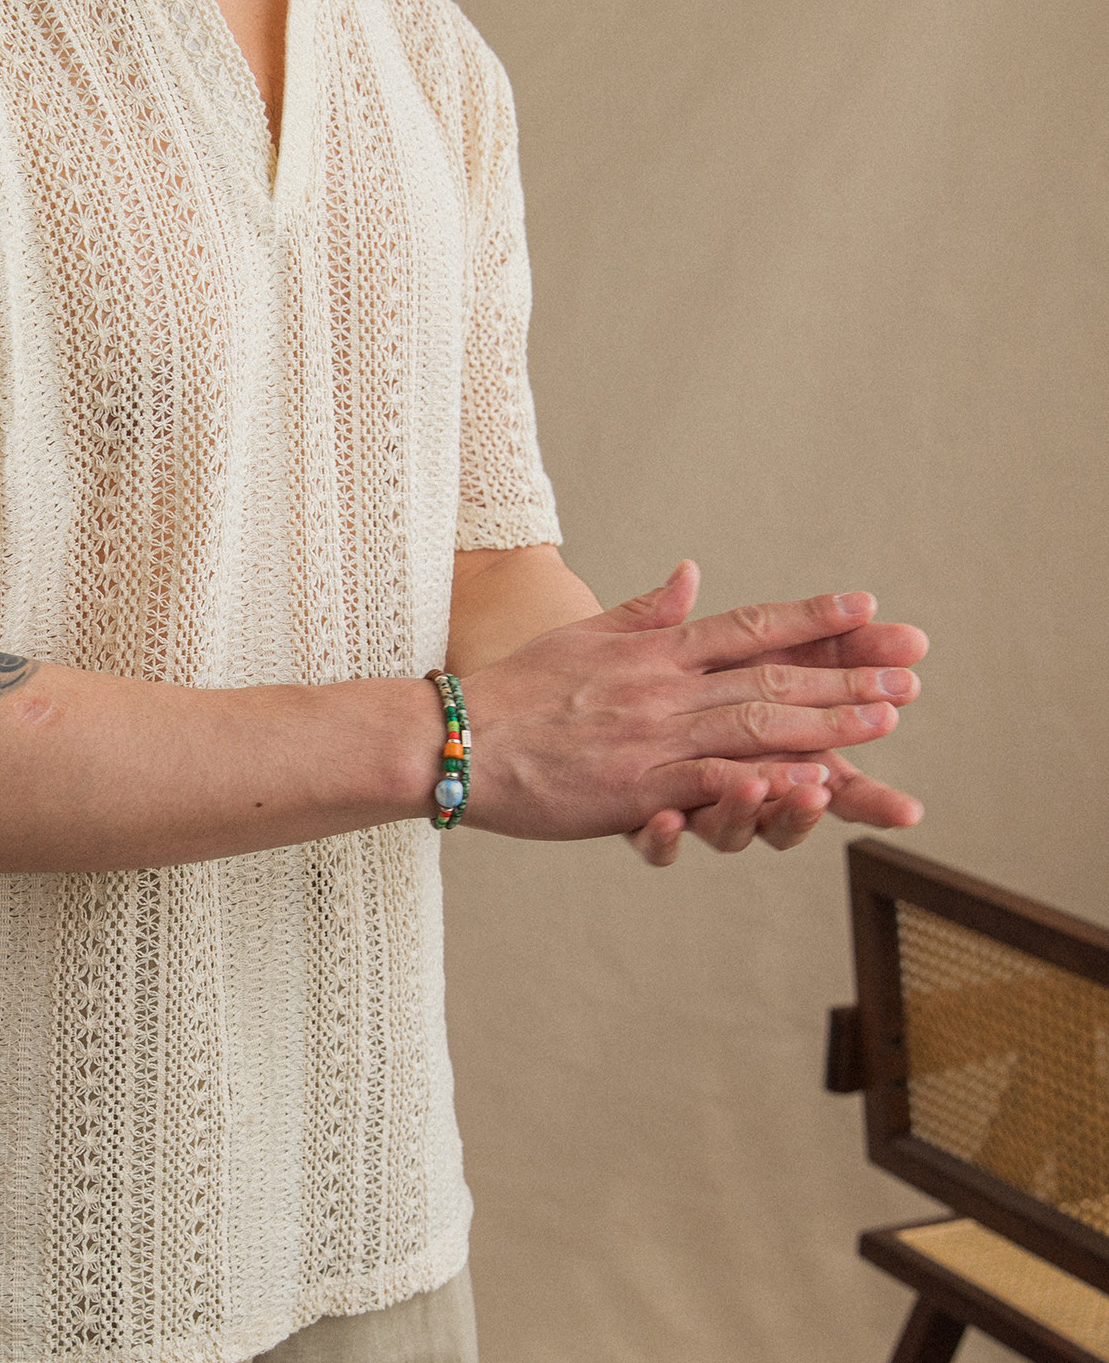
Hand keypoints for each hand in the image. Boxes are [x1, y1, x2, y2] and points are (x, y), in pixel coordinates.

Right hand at [455, 561, 922, 845]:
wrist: (455, 742)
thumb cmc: (511, 694)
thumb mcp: (581, 637)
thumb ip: (643, 611)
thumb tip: (690, 574)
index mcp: (652, 652)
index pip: (746, 625)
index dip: (810, 617)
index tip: (866, 608)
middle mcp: (661, 688)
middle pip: (768, 675)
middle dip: (844, 676)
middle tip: (907, 675)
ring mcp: (651, 738)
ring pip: (753, 724)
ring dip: (826, 723)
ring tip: (884, 719)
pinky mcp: (634, 789)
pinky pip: (710, 783)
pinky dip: (763, 781)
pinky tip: (809, 782)